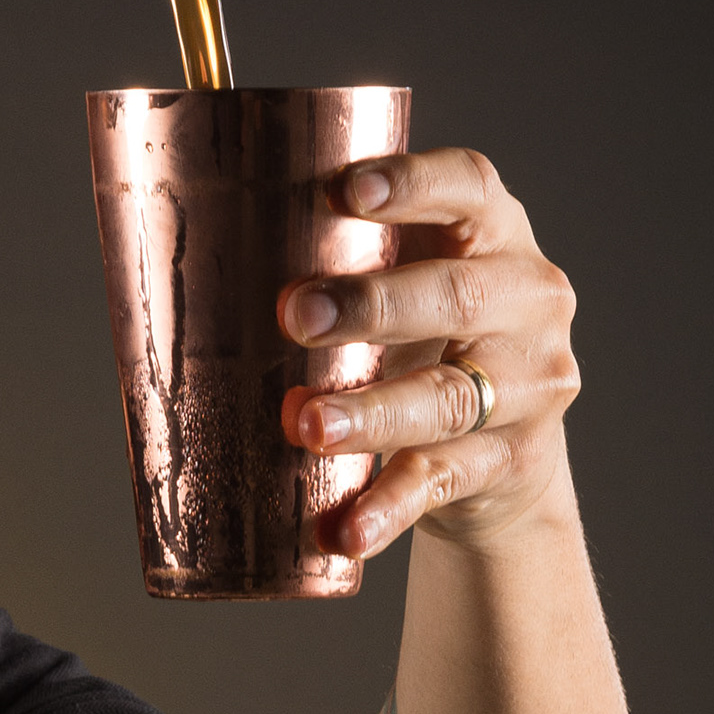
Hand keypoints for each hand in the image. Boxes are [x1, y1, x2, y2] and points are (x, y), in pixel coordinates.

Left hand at [278, 149, 580, 556]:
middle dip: (372, 305)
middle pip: (455, 296)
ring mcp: (528, 386)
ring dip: (373, 413)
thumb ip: (336, 256)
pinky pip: (442, 482)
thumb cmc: (421, 337)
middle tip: (293, 315)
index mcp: (494, 233)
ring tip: (307, 427)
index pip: (468, 186)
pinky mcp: (509, 462)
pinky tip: (345, 531)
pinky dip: (388, 508)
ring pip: (447, 397)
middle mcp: (527, 300)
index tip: (344, 189)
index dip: (413, 182)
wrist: (500, 451)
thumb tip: (186, 248)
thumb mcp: (402, 279)